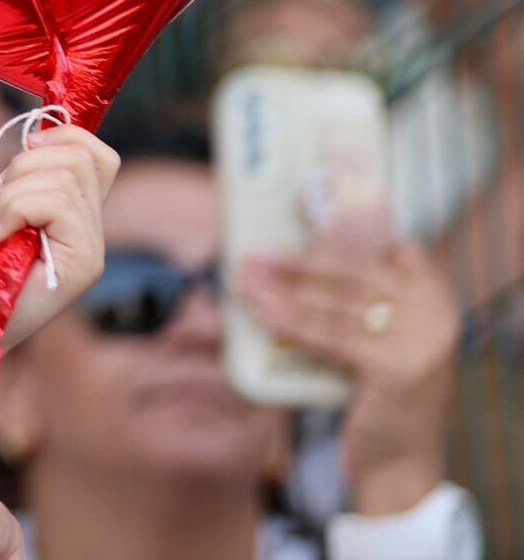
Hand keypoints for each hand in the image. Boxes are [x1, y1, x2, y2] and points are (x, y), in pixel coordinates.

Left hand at [0, 124, 118, 343]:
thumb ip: (25, 176)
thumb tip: (45, 137)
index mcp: (73, 216)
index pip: (98, 155)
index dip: (62, 137)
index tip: (21, 156)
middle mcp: (92, 233)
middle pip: (81, 157)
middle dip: (25, 166)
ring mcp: (91, 250)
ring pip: (65, 176)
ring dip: (13, 193)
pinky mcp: (83, 264)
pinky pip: (56, 201)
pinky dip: (14, 207)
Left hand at [237, 222, 457, 514]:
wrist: (400, 462)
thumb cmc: (378, 393)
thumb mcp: (380, 338)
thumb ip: (356, 299)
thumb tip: (293, 256)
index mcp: (434, 295)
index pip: (390, 243)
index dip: (345, 228)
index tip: (301, 216)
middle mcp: (434, 313)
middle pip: (355, 270)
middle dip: (298, 260)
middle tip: (254, 255)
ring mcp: (421, 341)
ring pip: (335, 303)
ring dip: (282, 289)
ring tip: (244, 280)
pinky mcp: (398, 370)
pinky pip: (330, 337)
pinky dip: (289, 321)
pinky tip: (260, 310)